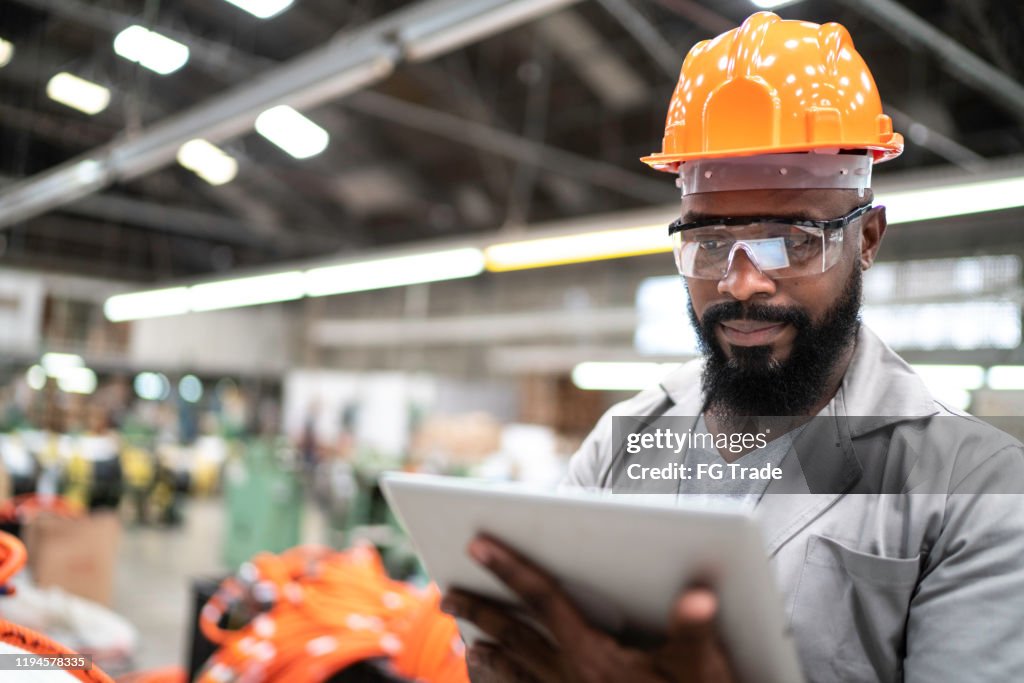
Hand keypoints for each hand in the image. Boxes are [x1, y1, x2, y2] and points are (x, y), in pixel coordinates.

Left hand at [442, 535, 736, 682]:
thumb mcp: (700, 666)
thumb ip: (695, 628)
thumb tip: (701, 596)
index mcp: (594, 656)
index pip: (544, 600)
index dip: (511, 568)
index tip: (478, 544)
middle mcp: (571, 678)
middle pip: (515, 635)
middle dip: (480, 610)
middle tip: (447, 594)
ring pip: (516, 672)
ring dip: (489, 654)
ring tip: (469, 642)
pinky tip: (499, 682)